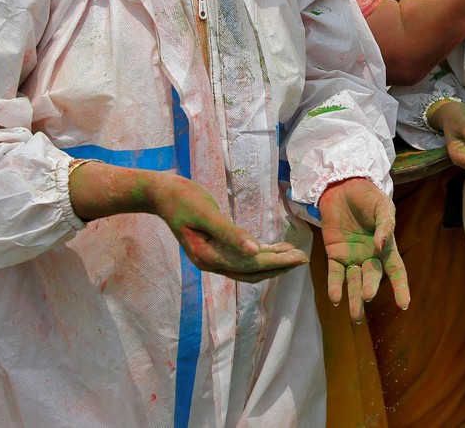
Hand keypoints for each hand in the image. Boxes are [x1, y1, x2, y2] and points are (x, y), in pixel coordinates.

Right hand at [149, 173, 307, 282]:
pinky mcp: (215, 247)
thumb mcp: (207, 213)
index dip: (277, 264)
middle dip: (279, 266)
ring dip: (272, 261)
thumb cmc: (182, 199)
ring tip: (295, 254)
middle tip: (304, 259)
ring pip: (248, 267)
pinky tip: (275, 247)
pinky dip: (260, 253)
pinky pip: (241, 256)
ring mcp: (212, 256)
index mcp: (208, 257)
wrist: (161, 193)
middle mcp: (211, 262)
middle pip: (251, 271)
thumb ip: (229, 233)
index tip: (299, 258)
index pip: (250, 266)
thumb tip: (254, 251)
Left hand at [320, 177, 409, 321]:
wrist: (342, 186)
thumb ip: (385, 225)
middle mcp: (369, 256)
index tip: (404, 305)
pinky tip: (335, 298)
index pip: (396, 271)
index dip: (401, 287)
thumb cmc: (368, 197)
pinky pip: (335, 273)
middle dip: (370, 288)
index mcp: (386, 247)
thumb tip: (381, 246)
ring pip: (353, 280)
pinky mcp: (334, 253)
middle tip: (367, 297)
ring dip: (353, 297)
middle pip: (372, 277)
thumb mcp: (383, 207)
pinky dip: (335, 285)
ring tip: (355, 315)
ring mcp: (351, 256)